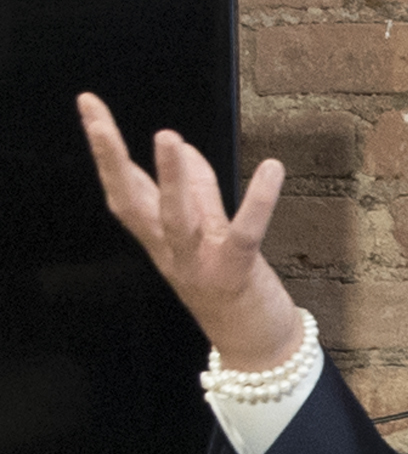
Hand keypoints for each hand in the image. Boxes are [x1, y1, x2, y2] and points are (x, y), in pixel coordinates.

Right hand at [76, 92, 302, 369]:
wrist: (257, 348)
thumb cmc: (232, 285)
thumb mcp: (210, 233)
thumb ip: (198, 192)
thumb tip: (182, 149)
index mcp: (160, 238)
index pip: (124, 187)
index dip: (105, 149)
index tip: (89, 105)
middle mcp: (170, 251)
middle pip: (131, 201)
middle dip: (110, 157)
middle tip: (92, 115)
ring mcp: (199, 264)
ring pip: (176, 219)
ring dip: (170, 179)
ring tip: (166, 136)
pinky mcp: (236, 274)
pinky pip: (244, 233)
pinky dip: (259, 201)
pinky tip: (272, 169)